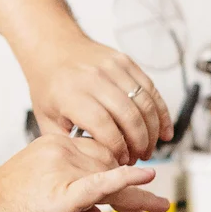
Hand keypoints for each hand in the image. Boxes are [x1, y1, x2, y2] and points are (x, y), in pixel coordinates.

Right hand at [0, 130, 169, 211]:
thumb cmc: (2, 211)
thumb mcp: (43, 199)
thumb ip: (74, 203)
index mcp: (54, 145)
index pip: (98, 155)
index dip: (119, 174)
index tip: (131, 192)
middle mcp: (61, 151)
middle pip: (110, 165)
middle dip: (131, 192)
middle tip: (150, 210)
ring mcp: (64, 169)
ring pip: (112, 179)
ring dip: (137, 199)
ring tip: (157, 210)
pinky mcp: (65, 191)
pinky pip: (103, 182)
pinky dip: (127, 181)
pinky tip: (146, 178)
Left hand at [26, 34, 173, 162]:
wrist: (53, 47)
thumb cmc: (49, 84)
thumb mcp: (46, 118)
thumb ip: (69, 143)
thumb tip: (93, 163)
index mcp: (71, 94)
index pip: (104, 126)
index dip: (117, 148)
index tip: (120, 161)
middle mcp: (94, 78)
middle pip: (130, 116)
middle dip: (139, 143)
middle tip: (139, 158)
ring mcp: (112, 67)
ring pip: (145, 103)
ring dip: (153, 131)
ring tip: (149, 148)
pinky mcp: (126, 62)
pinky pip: (151, 89)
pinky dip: (161, 112)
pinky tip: (164, 130)